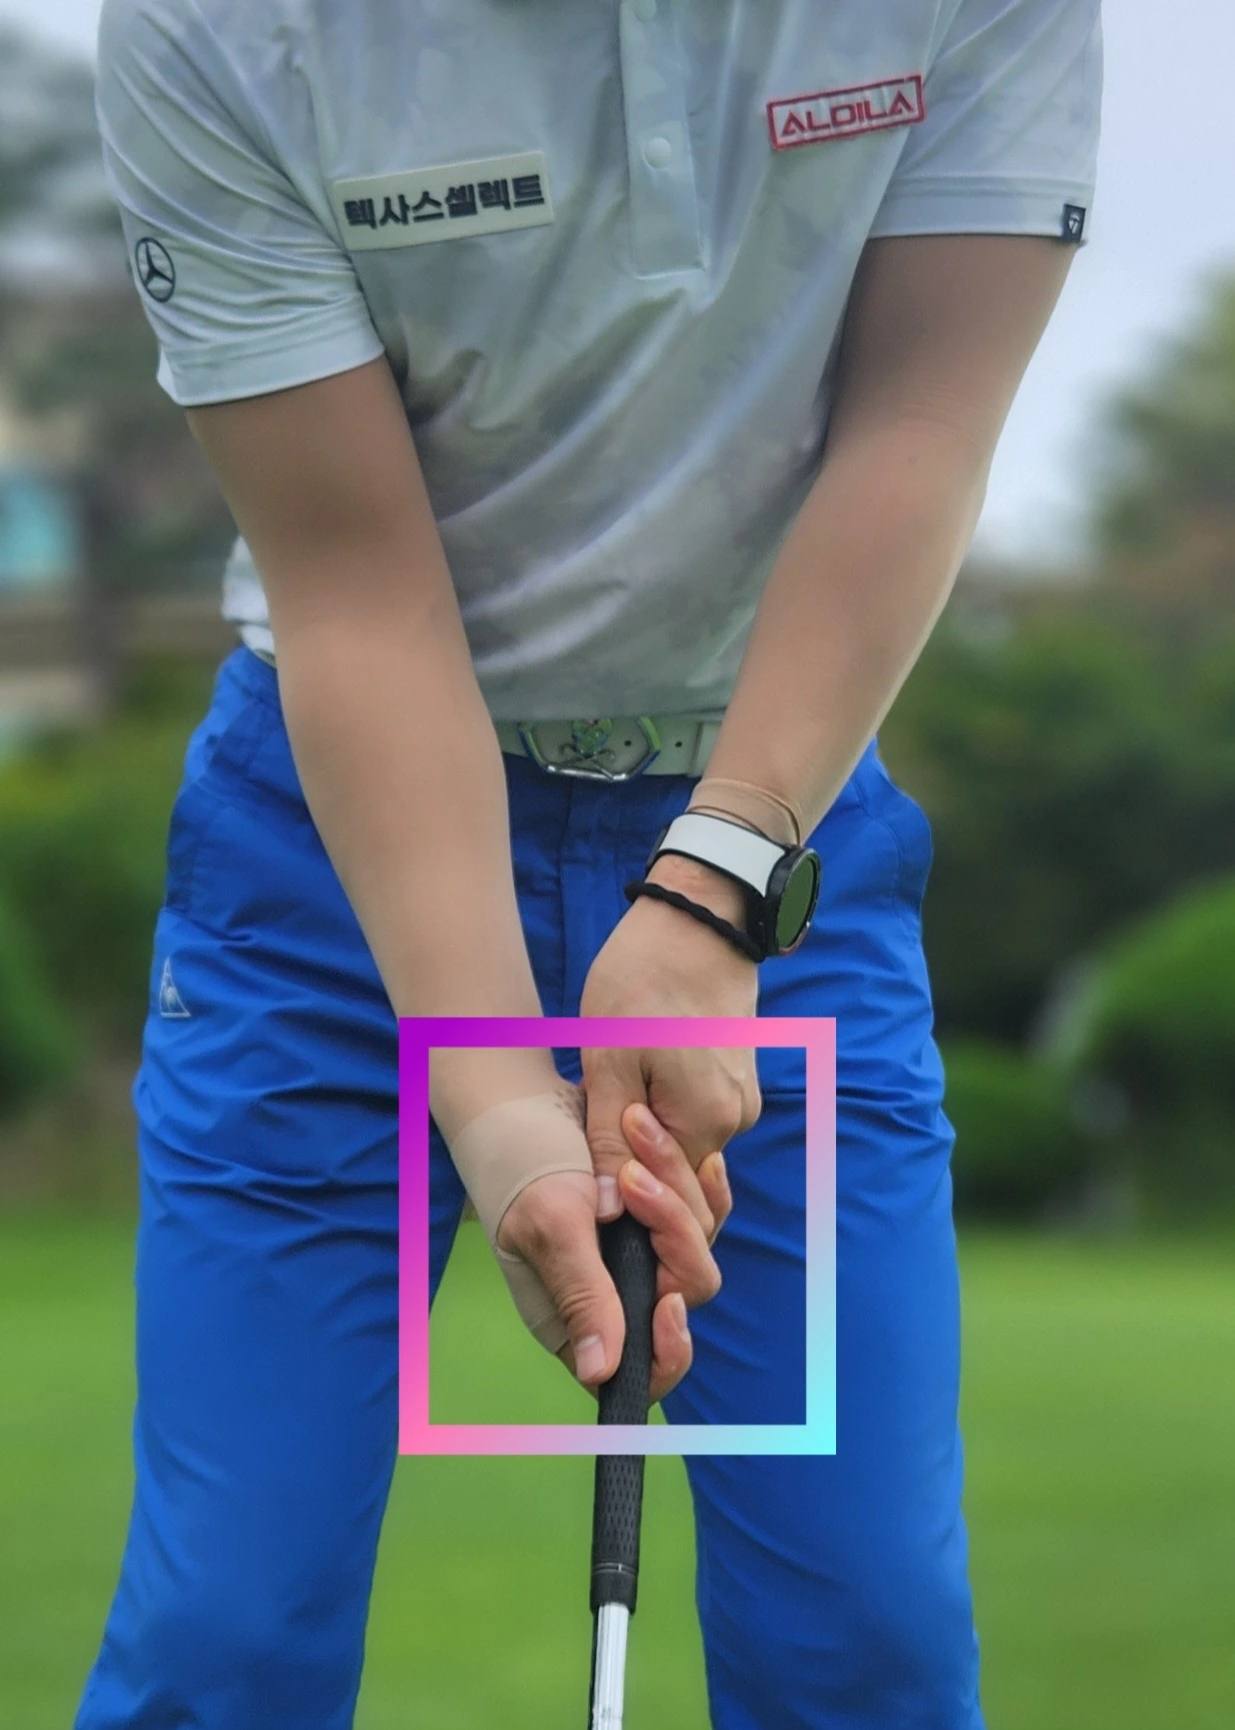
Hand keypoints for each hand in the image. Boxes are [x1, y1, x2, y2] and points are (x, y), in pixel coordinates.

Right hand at [494, 1094, 722, 1403]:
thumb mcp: (550, 1230)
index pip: (642, 1367)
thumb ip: (581, 1293)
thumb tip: (600, 1372)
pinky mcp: (660, 1217)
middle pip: (684, 1291)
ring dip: (680, 1191)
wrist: (524, 1112)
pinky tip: (705, 1160)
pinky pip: (703, 1213)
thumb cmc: (522, 1173)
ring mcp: (644, 1254)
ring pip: (698, 1243)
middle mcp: (620, 1293)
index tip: (670, 1302)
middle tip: (633, 1176)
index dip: (668, 1348)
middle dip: (674, 1232)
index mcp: (583, 1318)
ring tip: (642, 1137)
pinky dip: (703, 1186)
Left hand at [578, 852, 761, 1263]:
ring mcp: (739, 1100)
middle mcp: (734, 1121)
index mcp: (706, 1123)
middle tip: (594, 1148)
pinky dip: (664, 1124)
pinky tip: (631, 1098)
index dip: (634, 1209)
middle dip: (640, 1183)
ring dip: (648, 1150)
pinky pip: (696, 1124)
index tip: (596, 1190)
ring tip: (609, 1111)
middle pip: (686, 1186)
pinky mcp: (734, 1079)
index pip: (674, 1205)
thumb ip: (608, 1140)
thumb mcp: (609, 1061)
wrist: (698, 916)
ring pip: (688, 1153)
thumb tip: (606, 1212)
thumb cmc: (645, 979)